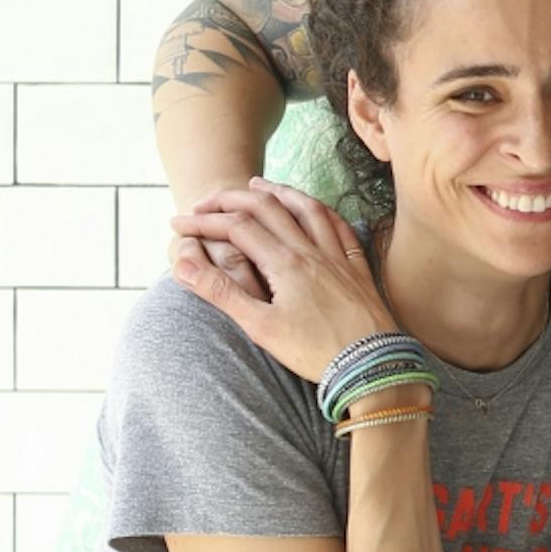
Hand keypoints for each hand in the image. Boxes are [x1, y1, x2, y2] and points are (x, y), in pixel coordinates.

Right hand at [168, 179, 390, 383]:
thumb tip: (184, 265)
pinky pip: (340, 227)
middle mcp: (311, 251)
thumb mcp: (261, 326)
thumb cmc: (314, 351)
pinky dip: (322, 211)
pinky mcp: (357, 268)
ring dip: (279, 193)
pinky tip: (316, 210)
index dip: (204, 222)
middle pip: (269, 208)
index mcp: (285, 263)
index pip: (237, 227)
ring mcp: (337, 257)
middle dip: (233, 199)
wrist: (372, 365)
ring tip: (259, 186)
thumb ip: (222, 293)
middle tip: (208, 201)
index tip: (178, 224)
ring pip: (307, 209)